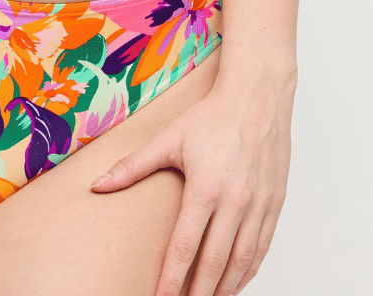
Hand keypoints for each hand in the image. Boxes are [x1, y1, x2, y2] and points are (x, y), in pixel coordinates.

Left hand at [89, 61, 294, 295]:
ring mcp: (259, 205)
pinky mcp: (275, 204)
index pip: (184, 247)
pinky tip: (237, 282)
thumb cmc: (212, 117)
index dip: (171, 280)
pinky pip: (262, 248)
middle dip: (199, 293)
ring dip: (226, 288)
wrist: (257, 97)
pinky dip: (249, 271)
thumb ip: (132, 167)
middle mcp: (235, 201)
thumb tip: (97, 185)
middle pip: (215, 263)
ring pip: (242, 261)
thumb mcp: (168, 139)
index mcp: (206, 187)